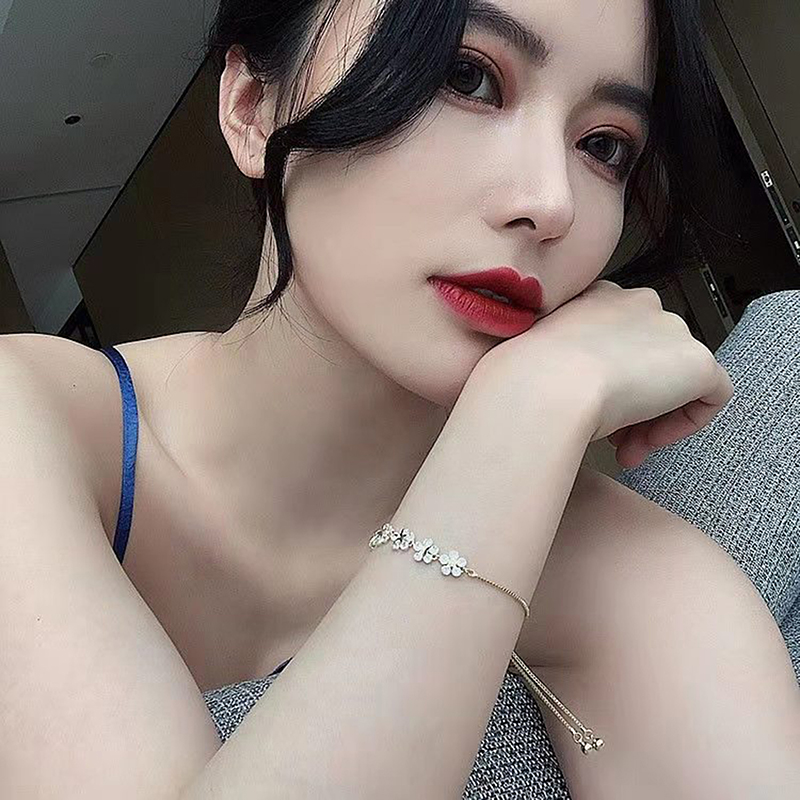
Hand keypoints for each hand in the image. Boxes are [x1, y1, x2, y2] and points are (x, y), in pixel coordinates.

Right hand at [473, 280, 733, 467]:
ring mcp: (670, 329)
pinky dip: (684, 425)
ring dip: (651, 420)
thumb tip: (573, 390)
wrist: (541, 386)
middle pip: (652, 359)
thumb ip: (562, 366)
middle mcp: (637, 303)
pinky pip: (711, 396)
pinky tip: (644, 444)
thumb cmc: (522, 379)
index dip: (610, 381)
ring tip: (622, 450)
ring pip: (677, 380)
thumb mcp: (538, 363)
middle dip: (634, 404)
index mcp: (597, 298)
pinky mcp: (696, 361)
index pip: (619, 337)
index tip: (590, 412)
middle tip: (610, 439)